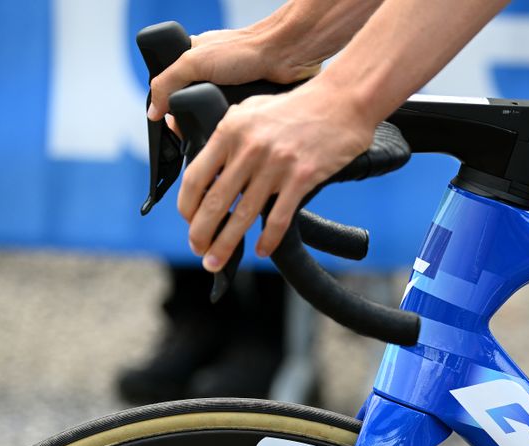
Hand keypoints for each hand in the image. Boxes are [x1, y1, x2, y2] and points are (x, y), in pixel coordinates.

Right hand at [147, 22, 322, 121]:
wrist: (286, 55)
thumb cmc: (245, 49)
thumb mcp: (194, 62)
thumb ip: (167, 83)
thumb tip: (153, 111)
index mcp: (193, 64)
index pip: (171, 94)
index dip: (171, 112)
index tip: (174, 126)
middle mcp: (211, 80)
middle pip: (193, 113)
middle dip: (194, 123)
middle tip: (196, 133)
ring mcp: (232, 94)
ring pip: (216, 123)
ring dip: (217, 130)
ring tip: (220, 134)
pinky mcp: (250, 107)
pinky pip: (237, 126)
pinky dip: (236, 130)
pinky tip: (237, 133)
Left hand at [176, 77, 372, 270]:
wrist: (341, 102)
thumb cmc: (297, 106)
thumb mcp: (250, 108)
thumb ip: (224, 129)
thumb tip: (191, 142)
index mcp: (231, 131)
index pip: (196, 177)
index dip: (187, 206)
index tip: (188, 221)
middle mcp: (249, 149)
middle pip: (215, 202)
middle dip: (201, 233)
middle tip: (199, 250)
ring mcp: (276, 165)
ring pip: (243, 215)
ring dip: (226, 244)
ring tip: (216, 261)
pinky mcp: (302, 178)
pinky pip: (279, 217)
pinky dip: (268, 239)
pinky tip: (260, 250)